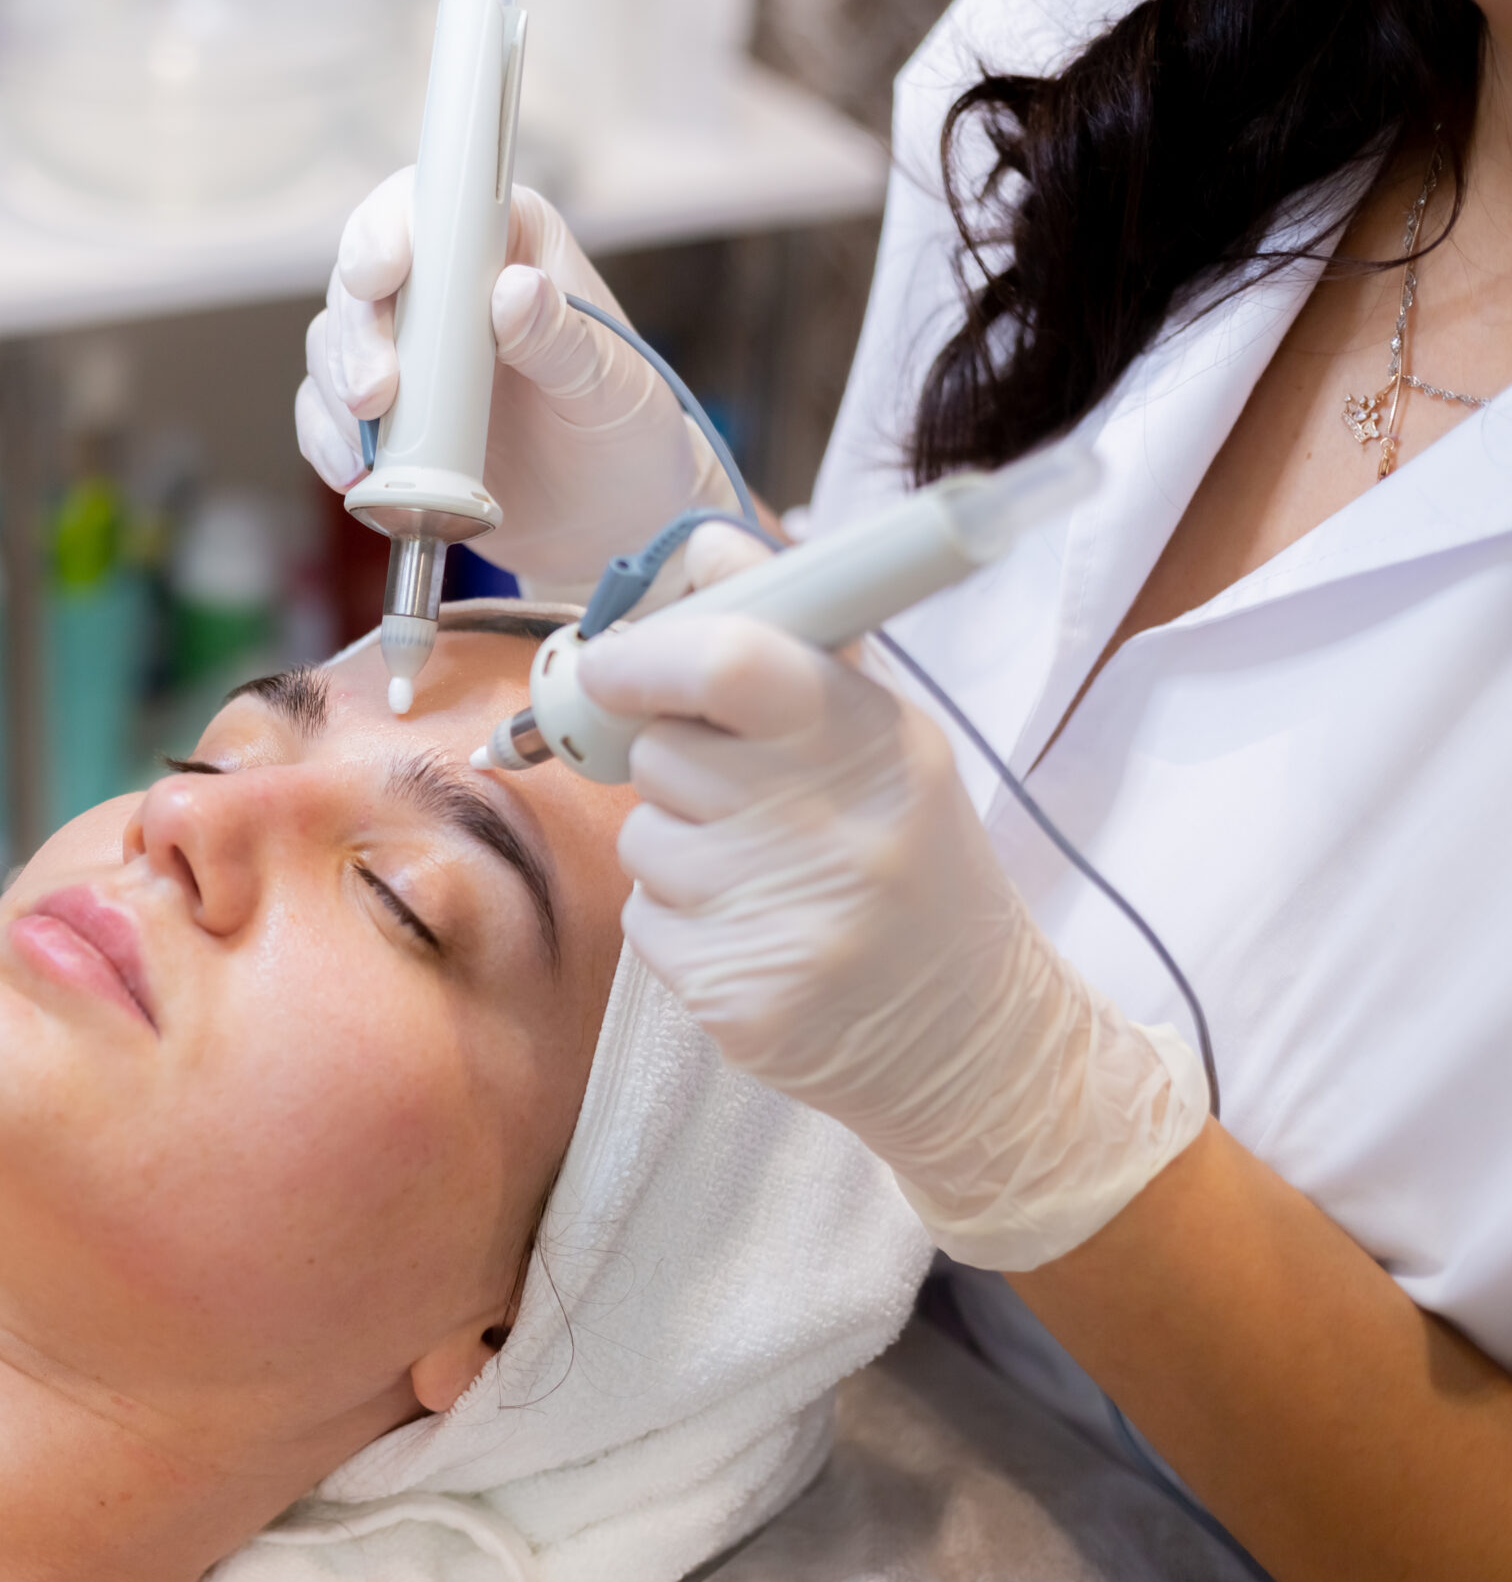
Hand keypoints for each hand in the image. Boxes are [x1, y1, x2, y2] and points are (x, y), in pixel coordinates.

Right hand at [295, 169, 711, 590]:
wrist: (613, 520)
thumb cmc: (627, 434)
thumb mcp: (614, 386)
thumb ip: (562, 339)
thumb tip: (512, 291)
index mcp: (512, 246)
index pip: (434, 206)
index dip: (393, 227)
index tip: (384, 271)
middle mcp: (450, 289)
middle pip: (366, 275)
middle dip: (358, 332)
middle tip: (374, 394)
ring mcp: (413, 353)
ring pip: (338, 341)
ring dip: (337, 388)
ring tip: (367, 448)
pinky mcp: (390, 415)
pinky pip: (331, 412)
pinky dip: (329, 440)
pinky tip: (353, 474)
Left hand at [575, 615, 1207, 1270]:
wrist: (970, 1036)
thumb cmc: (910, 862)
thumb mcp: (885, 739)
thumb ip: (791, 643)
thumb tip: (702, 545)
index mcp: (875, 742)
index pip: (732, 662)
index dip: (648, 653)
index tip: (611, 662)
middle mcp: (834, 828)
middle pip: (663, 755)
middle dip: (681, 769)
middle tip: (750, 802)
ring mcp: (784, 919)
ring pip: (643, 839)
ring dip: (681, 851)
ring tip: (768, 878)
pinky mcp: (735, 995)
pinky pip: (643, 921)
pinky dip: (681, 925)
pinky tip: (756, 936)